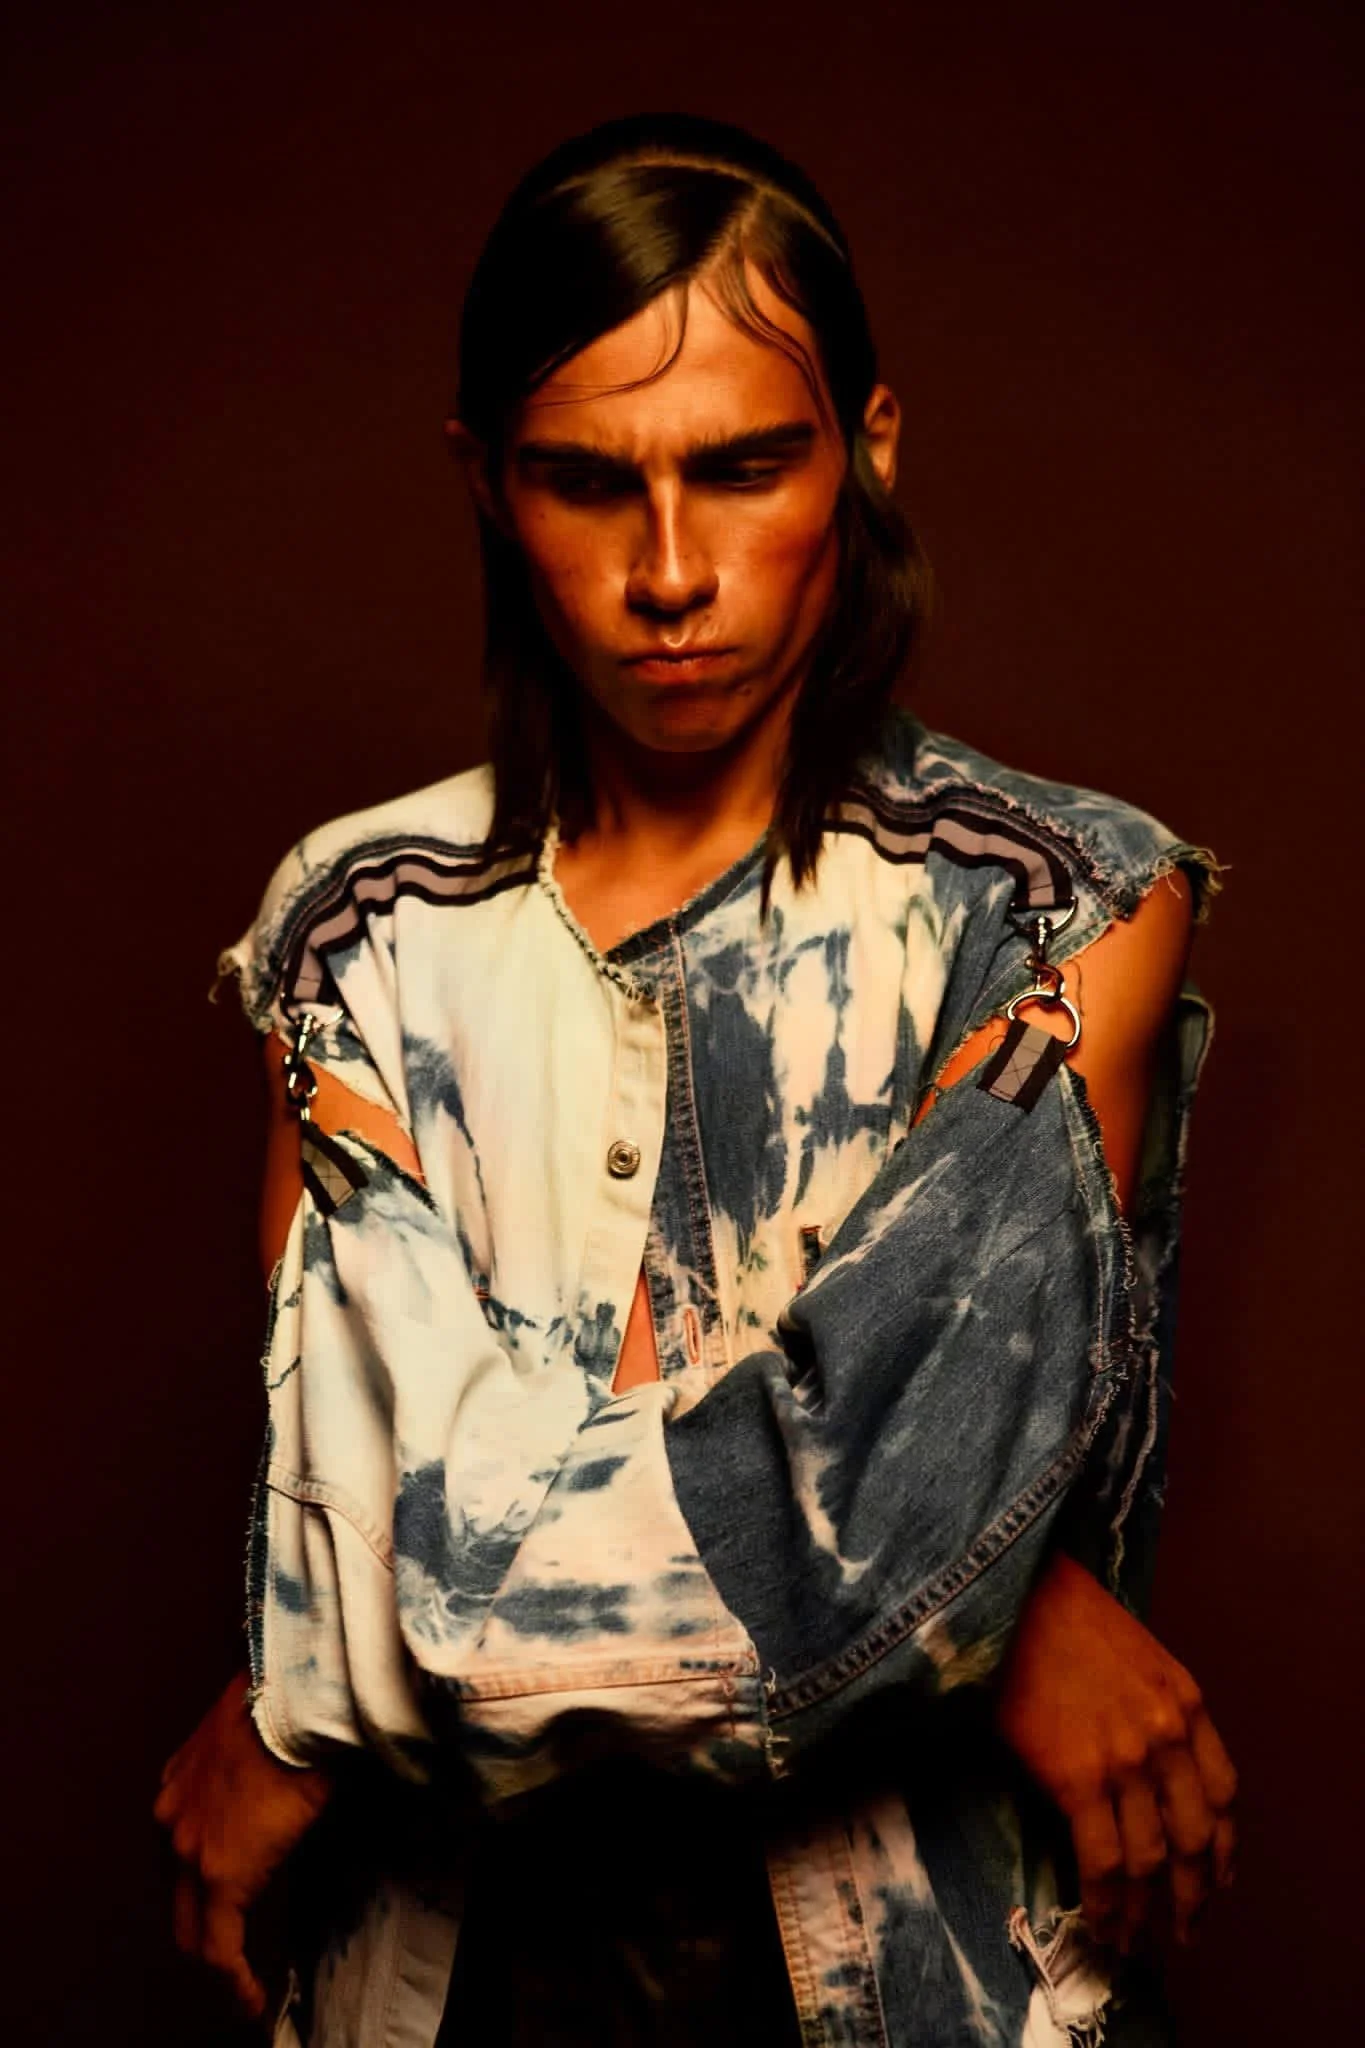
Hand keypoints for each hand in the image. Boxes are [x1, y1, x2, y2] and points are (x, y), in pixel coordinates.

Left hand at [154, 1669, 332, 2018]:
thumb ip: (257, 1762)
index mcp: (182, 1782)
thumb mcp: (257, 1729)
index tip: (226, 1896)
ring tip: (244, 1982)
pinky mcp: (221, 1875)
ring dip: (217, 1955)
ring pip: (191, 1925)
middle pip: (176, 1894)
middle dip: (201, 1928)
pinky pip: (219, 1947)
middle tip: (229, 1956)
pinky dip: (234, 1978)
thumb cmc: (288, 1697)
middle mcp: (173, 1817)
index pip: (182, 1848)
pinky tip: (252, 1998)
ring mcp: (190, 1849)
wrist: (293, 1695)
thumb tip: (292, 1768)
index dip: (203, 1879)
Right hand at [995, 1551, 1236, 1951]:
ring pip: (1151, 1860)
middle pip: (1195, 1838)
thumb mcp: (1133, 1655)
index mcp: (1186, 1702)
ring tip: (1132, 1940)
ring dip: (1146, 1911)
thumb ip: (1154, 1712)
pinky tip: (1101, 1920)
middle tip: (1180, 1930)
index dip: (1221, 1849)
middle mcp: (1168, 1735)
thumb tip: (1147, 1782)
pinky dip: (1106, 1901)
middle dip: (1191, 1896)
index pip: (1224, 1796)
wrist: (1008, 1591)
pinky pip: (1102, 1859)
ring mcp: (1125, 1758)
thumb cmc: (1058, 1615)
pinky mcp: (1076, 1775)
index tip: (1213, 1880)